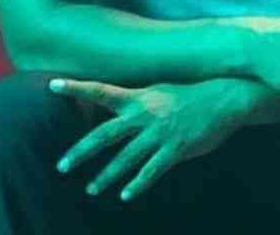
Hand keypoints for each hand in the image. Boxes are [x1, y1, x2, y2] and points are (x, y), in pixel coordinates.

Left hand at [50, 78, 248, 200]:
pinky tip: (126, 194)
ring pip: (126, 158)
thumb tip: (115, 108)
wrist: (227, 97)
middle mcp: (146, 114)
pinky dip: (138, 184)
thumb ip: (138, 102)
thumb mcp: (161, 91)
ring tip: (92, 189)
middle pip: (105, 134)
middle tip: (62, 166)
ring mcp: (161, 132)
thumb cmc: (193, 94)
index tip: (52, 85)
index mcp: (140, 97)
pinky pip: (152, 170)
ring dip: (106, 175)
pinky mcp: (177, 147)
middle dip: (81, 151)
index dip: (77, 88)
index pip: (102, 90)